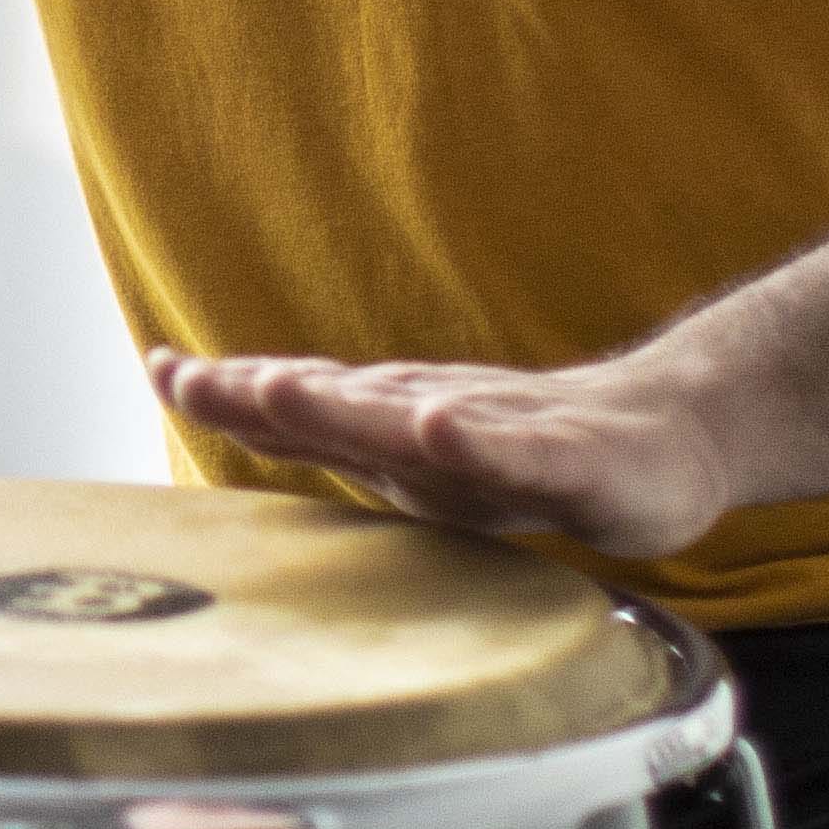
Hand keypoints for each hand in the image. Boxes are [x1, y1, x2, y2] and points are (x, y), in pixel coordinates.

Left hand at [148, 338, 741, 560]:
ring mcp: (500, 433)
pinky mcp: (567, 457)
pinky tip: (438, 428)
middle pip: (335, 403)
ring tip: (280, 387)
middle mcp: (434, 418)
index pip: (298, 405)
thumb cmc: (533, 451)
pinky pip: (515, 450)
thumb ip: (344, 435)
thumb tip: (244, 413)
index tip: (162, 371)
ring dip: (343, 405)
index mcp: (395, 425)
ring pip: (410, 418)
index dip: (230, 393)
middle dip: (260, 395)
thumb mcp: (429, 449)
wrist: (665, 436)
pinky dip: (472, 440)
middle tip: (190, 380)